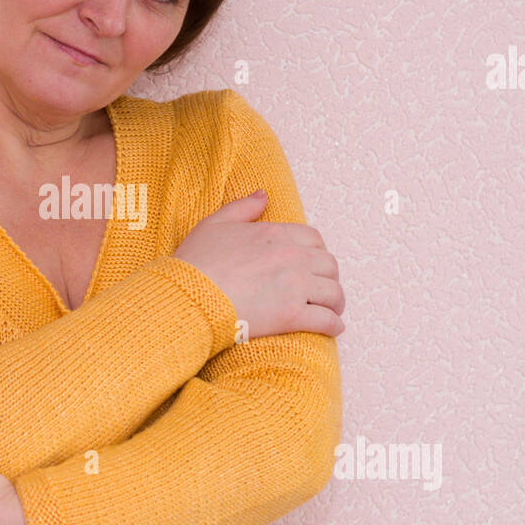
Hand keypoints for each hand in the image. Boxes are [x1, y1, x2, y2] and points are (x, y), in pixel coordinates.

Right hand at [173, 190, 345, 338]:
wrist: (189, 296)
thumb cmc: (197, 262)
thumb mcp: (215, 224)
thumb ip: (242, 207)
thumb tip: (263, 195)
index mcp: (275, 234)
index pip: (314, 239)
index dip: (316, 252)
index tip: (312, 264)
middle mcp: (292, 257)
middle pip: (329, 265)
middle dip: (328, 277)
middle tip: (322, 288)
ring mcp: (294, 287)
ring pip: (333, 293)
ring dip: (335, 302)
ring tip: (331, 310)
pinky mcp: (291, 316)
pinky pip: (325, 321)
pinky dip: (333, 326)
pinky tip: (334, 329)